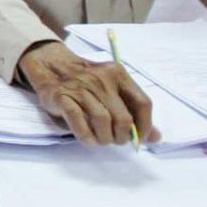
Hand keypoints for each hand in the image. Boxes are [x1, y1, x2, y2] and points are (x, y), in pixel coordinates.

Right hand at [17, 40, 155, 145]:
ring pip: (102, 121)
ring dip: (105, 138)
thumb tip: (155, 136)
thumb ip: (133, 111)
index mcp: (118, 74)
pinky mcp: (63, 97)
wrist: (52, 66)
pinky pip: (78, 121)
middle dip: (122, 136)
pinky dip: (86, 136)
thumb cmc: (86, 83)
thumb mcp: (112, 90)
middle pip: (123, 117)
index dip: (145, 125)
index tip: (140, 137)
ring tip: (101, 140)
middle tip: (116, 140)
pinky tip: (89, 140)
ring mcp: (81, 87)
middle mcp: (102, 79)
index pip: (142, 103)